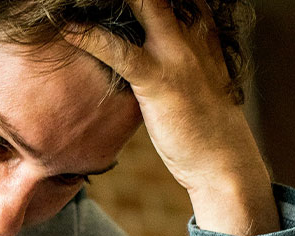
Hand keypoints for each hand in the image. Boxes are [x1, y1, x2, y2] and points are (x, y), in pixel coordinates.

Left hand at [65, 0, 277, 235]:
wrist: (225, 160)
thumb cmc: (208, 124)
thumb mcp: (200, 77)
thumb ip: (180, 53)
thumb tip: (152, 48)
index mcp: (204, 30)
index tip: (118, 1)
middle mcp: (194, 33)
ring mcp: (177, 54)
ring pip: (143, 6)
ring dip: (107, 2)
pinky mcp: (159, 81)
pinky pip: (120, 52)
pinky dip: (90, 38)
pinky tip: (68, 29)